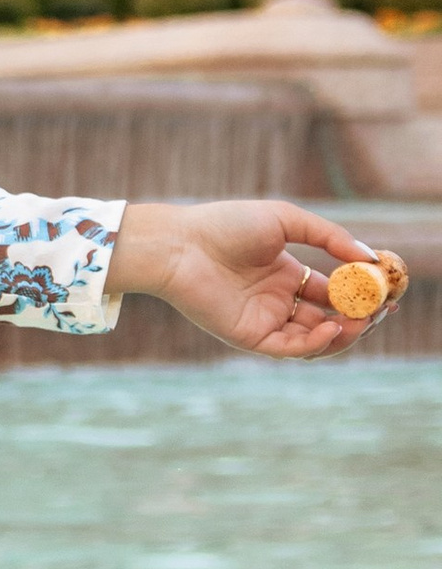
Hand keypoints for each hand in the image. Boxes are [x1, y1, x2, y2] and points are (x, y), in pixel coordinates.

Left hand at [110, 199, 384, 358]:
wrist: (181, 243)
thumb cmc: (226, 225)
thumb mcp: (285, 220)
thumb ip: (328, 237)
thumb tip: (370, 257)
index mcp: (286, 274)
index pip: (333, 293)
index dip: (360, 296)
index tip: (387, 293)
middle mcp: (278, 300)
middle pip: (329, 319)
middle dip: (358, 318)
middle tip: (380, 311)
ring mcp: (265, 320)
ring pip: (313, 339)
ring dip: (342, 334)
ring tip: (360, 320)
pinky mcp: (250, 336)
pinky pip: (289, 348)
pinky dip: (314, 343)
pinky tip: (330, 327)